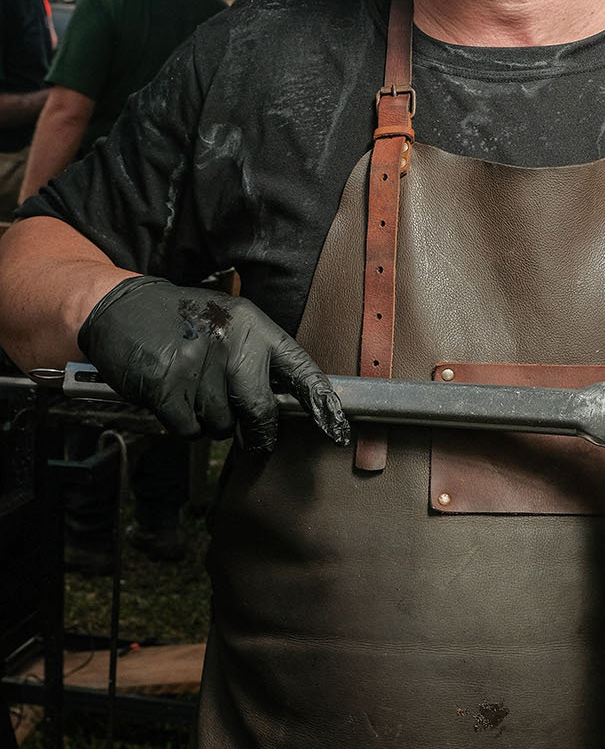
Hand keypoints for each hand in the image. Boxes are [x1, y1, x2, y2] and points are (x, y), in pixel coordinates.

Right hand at [78, 276, 349, 454]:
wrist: (123, 308)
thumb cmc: (183, 319)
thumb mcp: (229, 320)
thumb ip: (258, 355)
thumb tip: (285, 404)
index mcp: (253, 326)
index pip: (299, 368)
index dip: (321, 403)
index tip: (336, 428)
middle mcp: (230, 344)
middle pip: (260, 410)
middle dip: (260, 433)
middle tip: (256, 440)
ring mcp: (197, 367)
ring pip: (222, 424)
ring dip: (213, 422)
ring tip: (195, 393)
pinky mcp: (166, 387)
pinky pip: (189, 428)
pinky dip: (184, 424)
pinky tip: (174, 399)